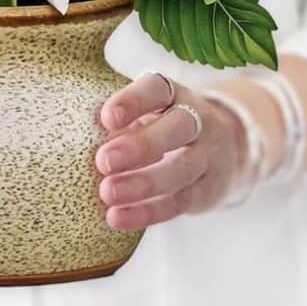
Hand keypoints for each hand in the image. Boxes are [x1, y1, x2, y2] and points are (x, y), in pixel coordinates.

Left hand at [95, 73, 246, 229]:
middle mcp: (196, 119)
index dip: (133, 101)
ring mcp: (207, 155)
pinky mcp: (207, 190)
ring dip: (142, 183)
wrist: (225, 146)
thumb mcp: (148, 111)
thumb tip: (82, 137)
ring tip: (107, 192)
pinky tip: (117, 217)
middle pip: (177, 127)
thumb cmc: (163, 124)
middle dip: (140, 145)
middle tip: (103, 161)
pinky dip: (147, 212)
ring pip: (180, 169)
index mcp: (173, 93)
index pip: (157, 89)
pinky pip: (179, 202)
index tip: (106, 118)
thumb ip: (122, 121)